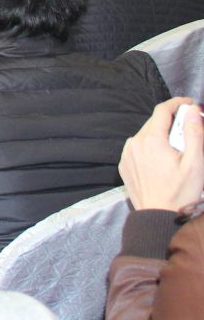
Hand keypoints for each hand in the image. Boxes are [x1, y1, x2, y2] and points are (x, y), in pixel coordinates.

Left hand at [121, 97, 203, 211]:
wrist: (158, 217)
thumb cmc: (180, 193)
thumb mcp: (195, 163)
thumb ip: (194, 134)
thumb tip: (192, 111)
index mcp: (151, 140)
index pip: (162, 110)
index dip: (177, 103)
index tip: (190, 104)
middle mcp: (135, 143)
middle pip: (154, 122)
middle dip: (173, 122)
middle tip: (190, 132)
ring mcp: (127, 154)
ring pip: (146, 135)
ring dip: (162, 136)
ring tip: (178, 152)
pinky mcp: (124, 164)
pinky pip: (139, 148)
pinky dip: (151, 147)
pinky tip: (163, 161)